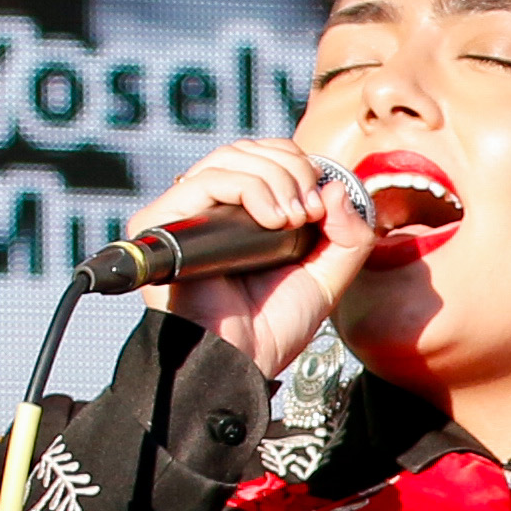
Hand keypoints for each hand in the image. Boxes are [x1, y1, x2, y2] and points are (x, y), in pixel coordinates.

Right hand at [130, 135, 367, 373]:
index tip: (323, 205)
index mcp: (243, 214)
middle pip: (251, 149)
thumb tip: (336, 186)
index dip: (301, 165)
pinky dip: (252, 188)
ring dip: (277, 178)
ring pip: (231, 157)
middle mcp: (210, 209)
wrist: (240, 361)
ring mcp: (185, 214)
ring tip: (294, 220)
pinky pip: (207, 179)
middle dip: (294, 169)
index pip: (267, 155)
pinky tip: (273, 221)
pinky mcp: (163, 222)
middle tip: (311, 212)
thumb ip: (348, 235)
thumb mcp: (328, 277)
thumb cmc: (271, 328)